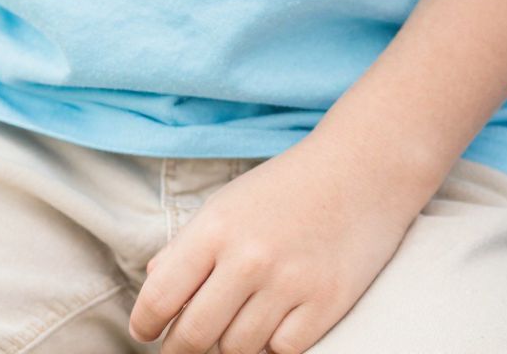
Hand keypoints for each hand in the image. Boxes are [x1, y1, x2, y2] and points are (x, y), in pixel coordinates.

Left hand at [127, 130, 420, 353]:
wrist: (361, 169)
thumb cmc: (288, 187)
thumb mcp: (228, 203)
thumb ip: (189, 246)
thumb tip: (154, 285)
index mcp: (216, 227)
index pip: (160, 295)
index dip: (144, 324)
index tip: (145, 333)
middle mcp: (249, 258)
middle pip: (194, 337)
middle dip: (180, 349)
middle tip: (181, 346)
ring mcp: (288, 284)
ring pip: (237, 351)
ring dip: (230, 344)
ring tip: (236, 321)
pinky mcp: (324, 305)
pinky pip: (281, 352)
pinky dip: (272, 345)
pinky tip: (275, 320)